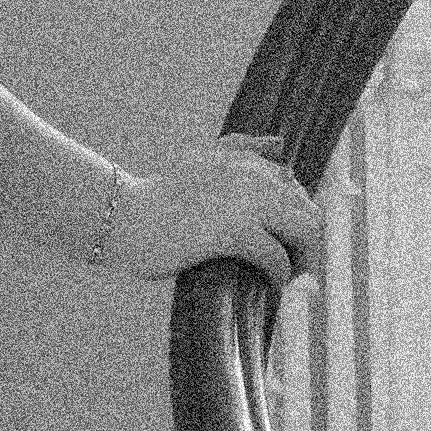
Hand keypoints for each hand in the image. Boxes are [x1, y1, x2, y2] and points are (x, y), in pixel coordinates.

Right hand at [106, 135, 320, 288]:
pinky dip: (280, 276)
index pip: (296, 191)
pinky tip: (271, 287)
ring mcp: (245, 201)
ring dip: (303, 263)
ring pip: (304, 232)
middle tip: (296, 273)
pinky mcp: (233, 231)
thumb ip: (240, 147)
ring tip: (289, 282)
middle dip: (308, 247)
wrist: (121, 215)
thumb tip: (280, 142)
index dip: (297, 223)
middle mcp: (254, 174)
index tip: (287, 248)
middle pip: (309, 213)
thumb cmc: (157, 197)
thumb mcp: (202, 160)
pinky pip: (276, 256)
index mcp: (247, 159)